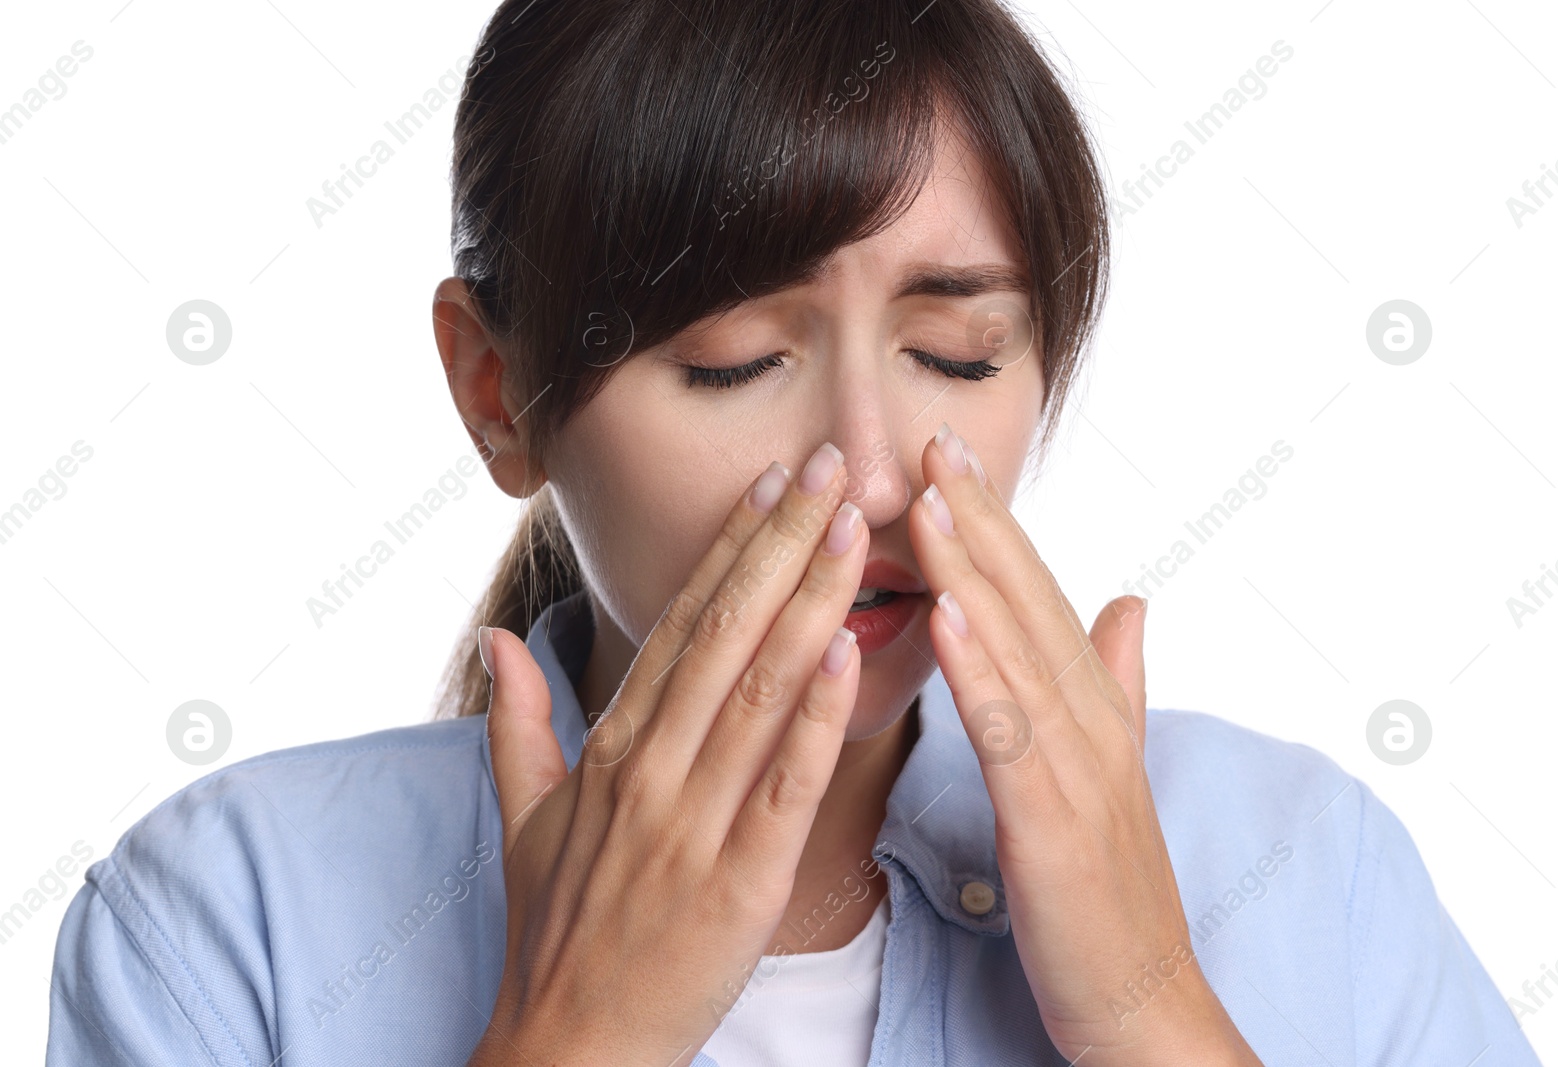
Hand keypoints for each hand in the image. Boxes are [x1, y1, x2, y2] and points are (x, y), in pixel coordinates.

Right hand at [467, 445, 867, 1066]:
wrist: (569, 1045)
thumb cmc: (558, 930)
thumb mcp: (524, 819)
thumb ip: (519, 721)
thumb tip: (499, 639)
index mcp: (613, 747)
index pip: (679, 624)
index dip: (730, 548)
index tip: (770, 482)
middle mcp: (650, 768)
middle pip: (725, 633)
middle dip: (782, 543)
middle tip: (828, 465)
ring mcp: (692, 821)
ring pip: (759, 690)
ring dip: (810, 601)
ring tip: (853, 529)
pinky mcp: (740, 881)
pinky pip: (786, 783)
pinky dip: (817, 714)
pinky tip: (848, 651)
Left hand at [908, 424, 1261, 1066]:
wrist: (1141, 997)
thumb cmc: (1109, 887)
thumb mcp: (1113, 770)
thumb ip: (1119, 681)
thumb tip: (1130, 603)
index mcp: (1090, 706)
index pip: (1036, 595)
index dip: (994, 523)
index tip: (947, 456)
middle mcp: (1089, 719)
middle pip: (1028, 600)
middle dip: (979, 517)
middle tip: (930, 441)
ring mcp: (1076, 766)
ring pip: (1017, 648)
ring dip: (973, 569)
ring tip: (928, 500)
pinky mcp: (1054, 818)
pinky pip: (1009, 731)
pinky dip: (979, 668)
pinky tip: (945, 614)